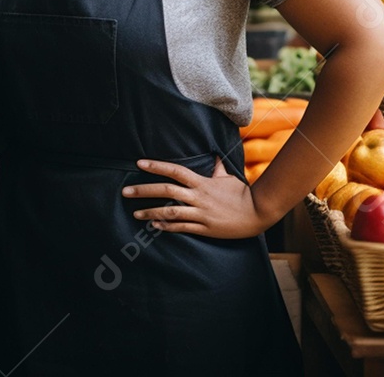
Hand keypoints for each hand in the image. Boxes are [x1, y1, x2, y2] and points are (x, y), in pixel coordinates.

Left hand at [122, 157, 266, 239]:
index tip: (139, 163)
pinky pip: (182, 228)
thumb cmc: (241, 193)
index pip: (175, 170)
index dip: (156, 166)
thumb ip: (216, 167)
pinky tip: (154, 225)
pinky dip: (167, 226)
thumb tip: (214, 154)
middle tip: (125, 191)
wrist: (257, 213)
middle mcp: (198, 197)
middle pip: (166, 191)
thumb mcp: (227, 177)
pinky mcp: (205, 229)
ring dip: (151, 212)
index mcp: (202, 182)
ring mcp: (201, 214)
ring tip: (135, 213)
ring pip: (170, 212)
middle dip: (144, 191)